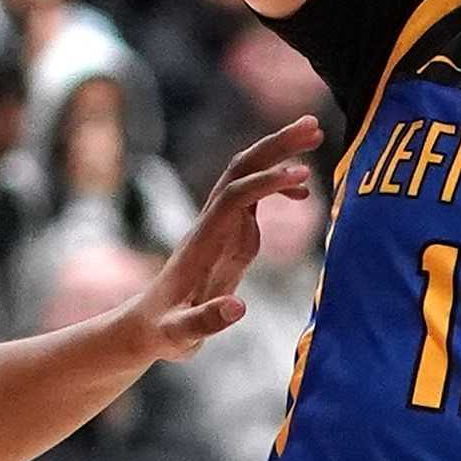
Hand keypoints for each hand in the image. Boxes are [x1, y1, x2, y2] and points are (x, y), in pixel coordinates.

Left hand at [123, 116, 320, 360]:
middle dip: (275, 145)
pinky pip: (253, 197)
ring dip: (279, 152)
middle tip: (313, 126)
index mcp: (202, 242)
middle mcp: (210, 224)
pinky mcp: (226, 233)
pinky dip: (278, 186)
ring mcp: (218, 225)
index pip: (234, 198)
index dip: (266, 183)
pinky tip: (303, 195)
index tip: (302, 174)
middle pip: (240, 170)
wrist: (145, 326)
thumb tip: (239, 307)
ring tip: (316, 134)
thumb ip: (206, 322)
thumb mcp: (179, 335)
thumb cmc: (162, 332)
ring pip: (247, 175)